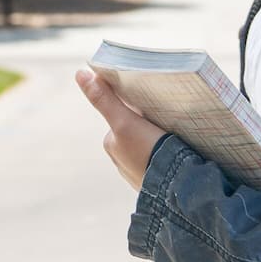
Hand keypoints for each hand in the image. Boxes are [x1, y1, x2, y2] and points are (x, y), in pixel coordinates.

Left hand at [76, 68, 167, 190]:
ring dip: (161, 141)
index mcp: (112, 145)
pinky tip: (180, 152)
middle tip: (171, 119)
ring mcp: (139, 172)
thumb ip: (104, 99)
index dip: (140, 107)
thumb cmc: (147, 153)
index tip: (157, 104)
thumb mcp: (124, 121)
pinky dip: (168, 155)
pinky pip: (161, 161)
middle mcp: (121, 160)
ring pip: (149, 146)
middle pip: (137, 130)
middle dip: (150, 124)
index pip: (125, 116)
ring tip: (178, 136)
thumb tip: (80, 74)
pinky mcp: (156, 182)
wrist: (175, 187)